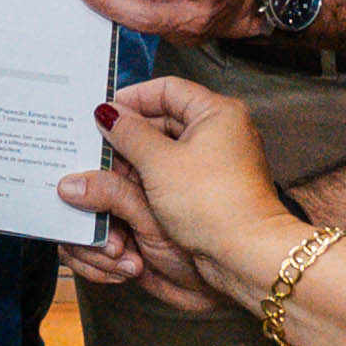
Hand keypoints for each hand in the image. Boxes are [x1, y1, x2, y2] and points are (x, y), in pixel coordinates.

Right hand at [63, 79, 291, 303]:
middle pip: (166, 118)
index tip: (104, 111)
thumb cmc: (215, 206)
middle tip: (99, 141)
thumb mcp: (159, 164)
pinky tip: (128, 187)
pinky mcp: (212, 189)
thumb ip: (128, 135)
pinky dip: (151, 176)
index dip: (132, 97)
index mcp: (217, 113)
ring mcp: (218, 162)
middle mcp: (221, 132)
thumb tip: (106, 114)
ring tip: (108, 165)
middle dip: (131, 131)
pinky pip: (175, 172)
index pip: (167, 89)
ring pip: (168, 148)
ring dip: (138, 156)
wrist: (246, 256)